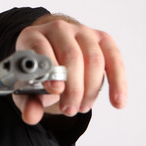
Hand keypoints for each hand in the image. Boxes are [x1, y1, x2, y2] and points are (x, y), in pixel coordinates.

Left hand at [13, 16, 127, 124]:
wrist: (55, 58)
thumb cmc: (39, 73)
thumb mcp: (28, 87)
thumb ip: (27, 102)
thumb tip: (30, 117)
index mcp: (32, 36)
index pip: (41, 47)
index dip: (51, 68)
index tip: (56, 90)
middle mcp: (57, 29)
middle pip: (71, 55)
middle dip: (73, 87)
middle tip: (69, 109)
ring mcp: (81, 31)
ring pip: (93, 59)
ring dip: (90, 89)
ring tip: (81, 108)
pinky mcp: (102, 39)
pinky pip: (114, 60)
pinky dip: (118, 83)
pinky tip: (117, 102)